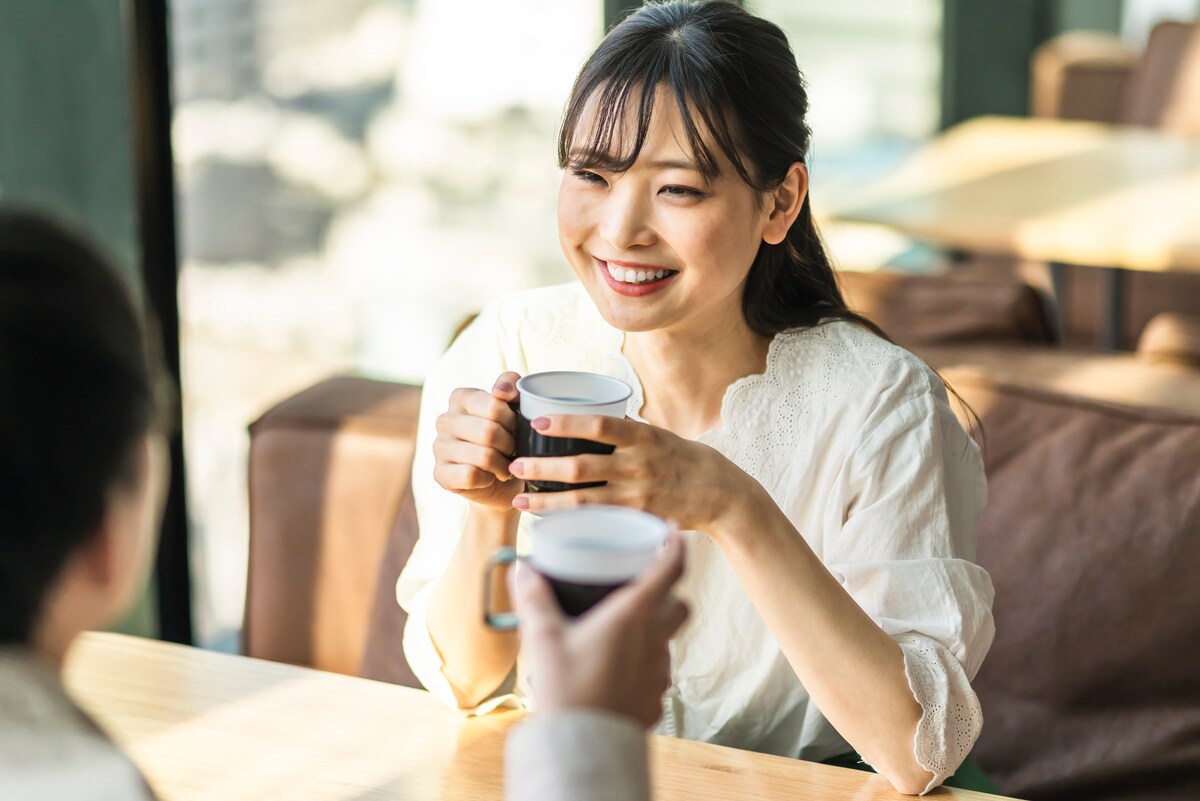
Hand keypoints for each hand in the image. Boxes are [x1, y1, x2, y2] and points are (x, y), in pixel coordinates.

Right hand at [432, 372, 523, 512]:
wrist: (500, 479)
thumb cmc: (507, 437)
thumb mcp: (514, 408)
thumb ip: (511, 386)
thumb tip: (500, 391)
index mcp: (460, 398)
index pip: (494, 406)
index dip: (512, 420)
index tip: (515, 427)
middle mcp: (444, 420)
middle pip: (489, 432)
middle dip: (509, 445)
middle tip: (513, 450)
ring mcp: (439, 448)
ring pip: (483, 456)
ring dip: (503, 465)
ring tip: (506, 466)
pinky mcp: (440, 474)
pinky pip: (471, 475)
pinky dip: (488, 479)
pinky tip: (489, 477)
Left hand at [508, 415, 744, 529]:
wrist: (722, 494)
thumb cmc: (685, 460)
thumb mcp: (659, 436)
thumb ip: (625, 432)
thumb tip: (589, 421)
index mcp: (642, 436)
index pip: (598, 424)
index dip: (565, 423)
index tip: (537, 423)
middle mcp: (638, 464)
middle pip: (580, 465)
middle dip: (542, 466)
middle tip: (514, 465)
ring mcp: (637, 494)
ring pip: (582, 499)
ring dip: (547, 500)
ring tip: (519, 499)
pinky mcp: (639, 518)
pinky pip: (598, 520)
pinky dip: (571, 520)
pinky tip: (548, 521)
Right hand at [511, 533, 687, 727]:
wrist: (582, 748)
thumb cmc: (566, 690)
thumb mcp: (543, 638)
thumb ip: (534, 599)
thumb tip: (523, 569)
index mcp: (634, 616)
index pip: (671, 569)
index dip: (676, 545)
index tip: (674, 530)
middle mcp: (654, 641)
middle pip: (680, 605)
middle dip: (669, 592)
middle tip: (643, 585)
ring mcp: (659, 673)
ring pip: (668, 640)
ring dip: (653, 630)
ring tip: (622, 630)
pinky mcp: (654, 700)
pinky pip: (656, 673)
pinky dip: (643, 663)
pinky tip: (618, 668)